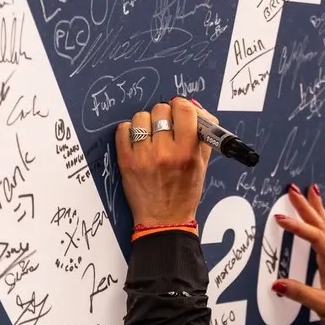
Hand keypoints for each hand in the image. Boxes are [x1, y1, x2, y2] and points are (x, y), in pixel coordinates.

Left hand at [116, 97, 213, 227]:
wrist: (164, 219)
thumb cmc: (185, 193)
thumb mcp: (202, 164)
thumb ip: (202, 135)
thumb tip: (196, 109)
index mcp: (187, 152)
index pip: (184, 110)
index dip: (182, 105)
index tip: (180, 108)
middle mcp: (165, 152)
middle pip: (161, 110)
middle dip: (165, 114)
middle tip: (166, 126)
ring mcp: (143, 157)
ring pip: (140, 117)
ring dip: (146, 122)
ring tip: (151, 135)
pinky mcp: (126, 161)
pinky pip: (123, 130)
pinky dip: (129, 131)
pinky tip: (138, 141)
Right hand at [273, 185, 324, 324]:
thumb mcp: (323, 307)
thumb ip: (301, 294)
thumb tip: (277, 283)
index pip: (315, 237)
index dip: (297, 227)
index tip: (279, 217)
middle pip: (321, 225)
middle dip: (307, 206)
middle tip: (294, 189)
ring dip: (317, 208)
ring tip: (311, 190)